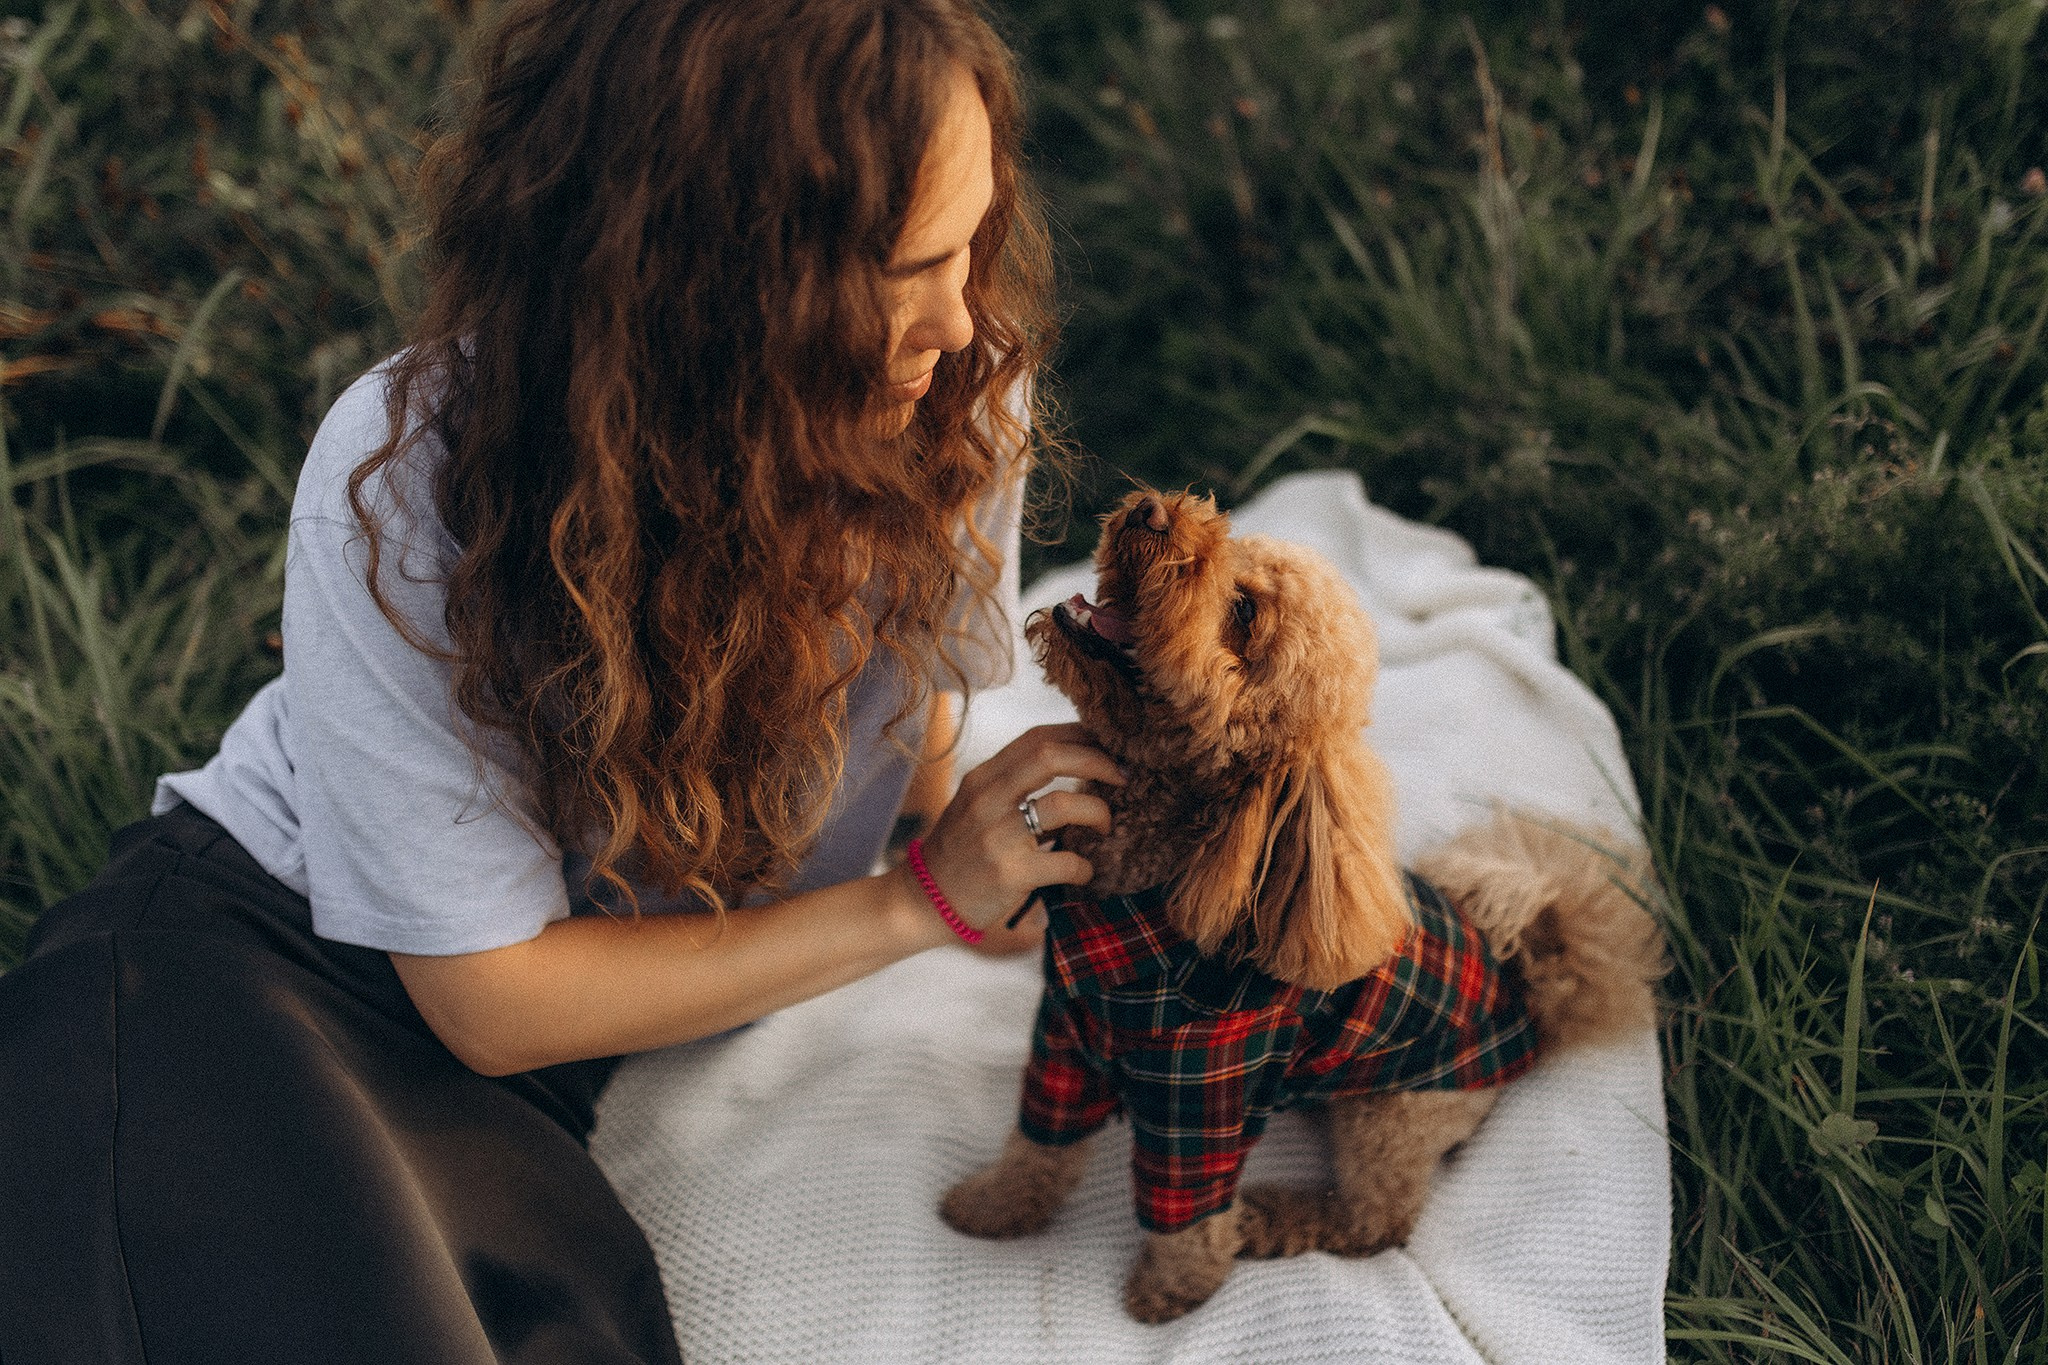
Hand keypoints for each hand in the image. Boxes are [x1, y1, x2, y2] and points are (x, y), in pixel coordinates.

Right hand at [910, 723, 1121, 936]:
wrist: (925, 900)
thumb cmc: (961, 850)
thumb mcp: (977, 804)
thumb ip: (1015, 783)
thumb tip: (1076, 762)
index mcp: (983, 778)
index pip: (1037, 738)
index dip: (1081, 736)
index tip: (1109, 747)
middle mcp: (987, 800)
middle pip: (1050, 757)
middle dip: (1097, 761)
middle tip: (1122, 776)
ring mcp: (997, 836)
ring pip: (1063, 805)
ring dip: (1098, 812)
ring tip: (1106, 825)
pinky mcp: (1009, 874)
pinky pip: (1065, 861)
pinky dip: (1085, 866)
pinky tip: (1083, 871)